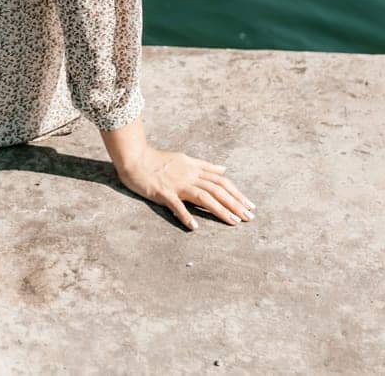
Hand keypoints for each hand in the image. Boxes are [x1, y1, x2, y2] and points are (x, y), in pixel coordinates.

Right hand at [116, 148, 254, 229]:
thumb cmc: (158, 160)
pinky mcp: (163, 192)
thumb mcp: (185, 158)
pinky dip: (186, 215)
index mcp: (195, 168)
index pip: (221, 181)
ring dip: (220, 210)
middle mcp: (189, 175)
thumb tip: (224, 169)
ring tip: (233, 222)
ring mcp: (176, 184)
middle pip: (217, 189)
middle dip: (235, 203)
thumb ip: (205, 165)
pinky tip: (195, 226)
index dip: (237, 193)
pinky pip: (176, 205)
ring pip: (203, 197)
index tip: (249, 205)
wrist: (134, 158)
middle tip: (249, 217)